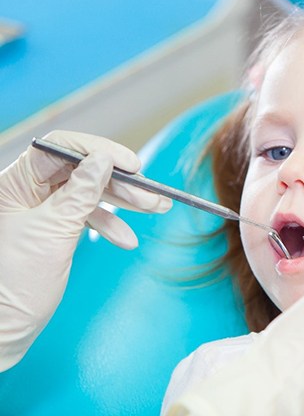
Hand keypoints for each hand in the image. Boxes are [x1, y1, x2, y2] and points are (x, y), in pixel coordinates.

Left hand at [0, 131, 171, 370]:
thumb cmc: (11, 287)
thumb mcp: (52, 233)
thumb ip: (80, 193)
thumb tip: (104, 159)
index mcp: (15, 183)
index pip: (62, 149)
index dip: (100, 150)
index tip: (133, 164)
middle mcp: (28, 190)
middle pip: (83, 170)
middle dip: (121, 182)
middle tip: (152, 196)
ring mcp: (42, 208)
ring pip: (89, 191)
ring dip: (124, 201)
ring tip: (155, 209)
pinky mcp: (53, 226)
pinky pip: (86, 215)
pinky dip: (109, 224)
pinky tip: (125, 238)